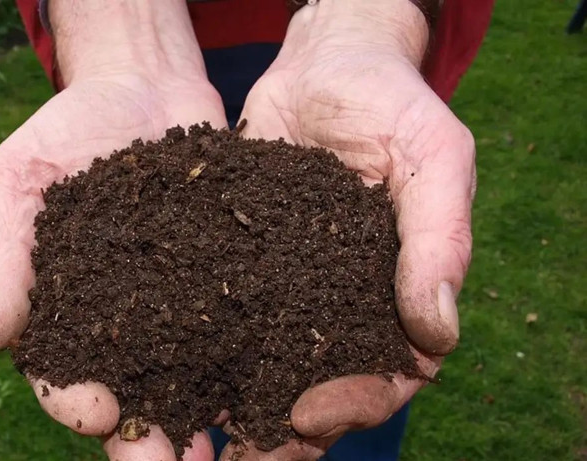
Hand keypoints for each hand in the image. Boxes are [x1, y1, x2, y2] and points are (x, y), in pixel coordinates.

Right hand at [0, 1, 224, 459]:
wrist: (141, 82)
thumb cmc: (66, 128)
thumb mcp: (20, 178)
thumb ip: (6, 254)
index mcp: (66, 311)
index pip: (62, 373)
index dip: (74, 400)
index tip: (96, 412)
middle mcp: (125, 320)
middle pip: (134, 393)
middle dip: (148, 435)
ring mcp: (182, 303)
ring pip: (195, 375)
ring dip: (209, 416)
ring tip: (232, 448)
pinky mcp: (231, 278)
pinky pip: (246, 323)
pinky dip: (262, 357)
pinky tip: (284, 383)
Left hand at [228, 1, 474, 458]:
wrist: (321, 64)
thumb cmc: (390, 102)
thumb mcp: (432, 157)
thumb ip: (439, 240)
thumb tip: (439, 333)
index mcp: (397, 294)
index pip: (388, 373)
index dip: (356, 404)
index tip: (311, 416)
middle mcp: (340, 304)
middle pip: (320, 389)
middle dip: (285, 431)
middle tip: (238, 456)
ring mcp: (288, 290)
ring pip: (265, 367)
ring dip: (234, 408)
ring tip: (193, 438)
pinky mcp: (239, 266)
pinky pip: (220, 318)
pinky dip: (197, 352)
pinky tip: (162, 374)